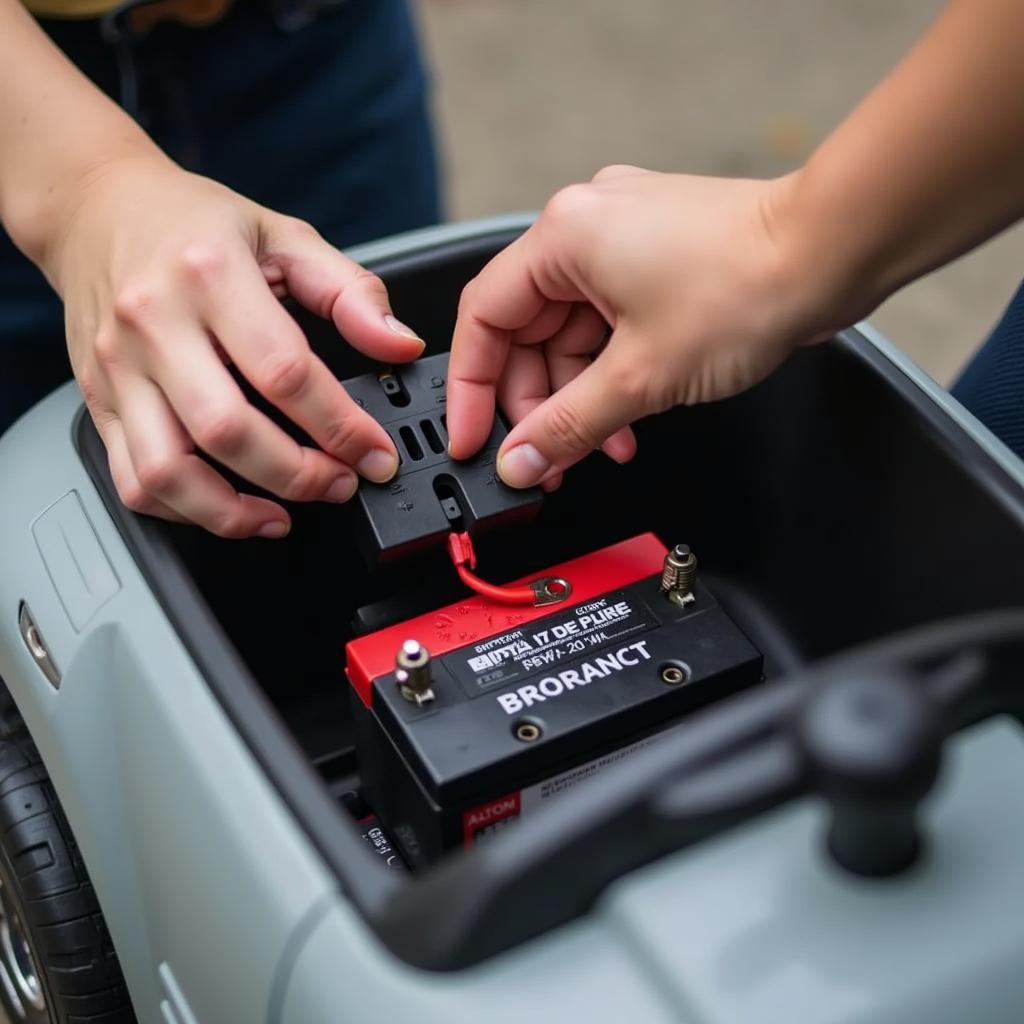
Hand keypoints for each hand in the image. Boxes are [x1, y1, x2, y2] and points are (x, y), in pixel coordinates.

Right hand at [50, 154, 423, 537]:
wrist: (96, 208)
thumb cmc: (192, 223)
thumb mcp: (284, 236)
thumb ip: (351, 292)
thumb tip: (402, 343)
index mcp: (210, 275)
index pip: (286, 373)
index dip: (341, 427)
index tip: (375, 454)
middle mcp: (155, 324)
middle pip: (228, 431)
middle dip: (297, 476)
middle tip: (339, 483)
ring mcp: (119, 367)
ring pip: (167, 471)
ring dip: (233, 512)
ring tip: (283, 516)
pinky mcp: (99, 399)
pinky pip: (131, 478)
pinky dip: (183, 510)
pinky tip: (226, 507)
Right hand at [447, 166, 841, 488]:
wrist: (832, 253)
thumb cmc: (749, 284)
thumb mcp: (639, 377)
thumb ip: (567, 427)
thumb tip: (521, 460)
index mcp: (564, 236)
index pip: (485, 319)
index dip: (472, 389)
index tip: (473, 438)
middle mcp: (586, 227)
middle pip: (527, 332)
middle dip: (537, 404)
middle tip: (544, 458)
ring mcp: (624, 240)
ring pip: (571, 335)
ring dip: (581, 398)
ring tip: (601, 447)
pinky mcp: (656, 259)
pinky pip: (608, 326)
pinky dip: (611, 374)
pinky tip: (627, 420)